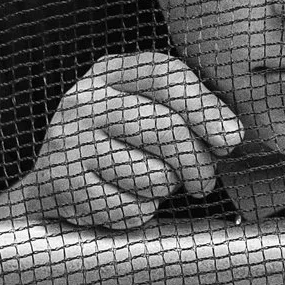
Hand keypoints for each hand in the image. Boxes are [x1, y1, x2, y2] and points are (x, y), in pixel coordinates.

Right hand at [0, 52, 243, 229]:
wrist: (51, 187)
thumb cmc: (115, 148)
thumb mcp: (141, 111)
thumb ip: (183, 109)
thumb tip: (232, 134)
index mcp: (109, 72)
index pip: (165, 74)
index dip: (207, 108)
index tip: (232, 139)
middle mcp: (84, 100)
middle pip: (165, 128)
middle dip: (198, 162)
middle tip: (204, 181)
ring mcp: (68, 141)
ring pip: (152, 175)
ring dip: (164, 189)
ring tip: (149, 185)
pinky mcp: (61, 183)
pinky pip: (128, 207)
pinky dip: (139, 212)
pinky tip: (124, 201)